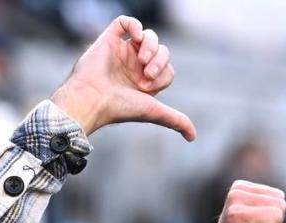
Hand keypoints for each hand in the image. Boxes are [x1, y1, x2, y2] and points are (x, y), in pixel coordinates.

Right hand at [50, 16, 194, 140]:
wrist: (92, 99)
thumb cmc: (119, 108)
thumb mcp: (154, 112)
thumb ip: (175, 121)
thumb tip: (193, 137)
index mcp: (143, 83)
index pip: (167, 69)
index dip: (163, 73)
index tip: (148, 86)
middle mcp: (133, 67)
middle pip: (160, 51)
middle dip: (160, 60)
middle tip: (147, 73)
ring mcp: (121, 53)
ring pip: (147, 36)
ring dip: (151, 45)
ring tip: (141, 59)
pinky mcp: (108, 40)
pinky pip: (125, 22)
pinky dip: (135, 25)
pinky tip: (135, 36)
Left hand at [204, 180, 285, 222]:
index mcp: (238, 215)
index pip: (277, 213)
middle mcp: (235, 197)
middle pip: (279, 202)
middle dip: (273, 220)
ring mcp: (235, 189)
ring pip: (277, 196)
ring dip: (270, 213)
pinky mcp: (239, 185)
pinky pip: (270, 191)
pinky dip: (267, 204)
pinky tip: (253, 216)